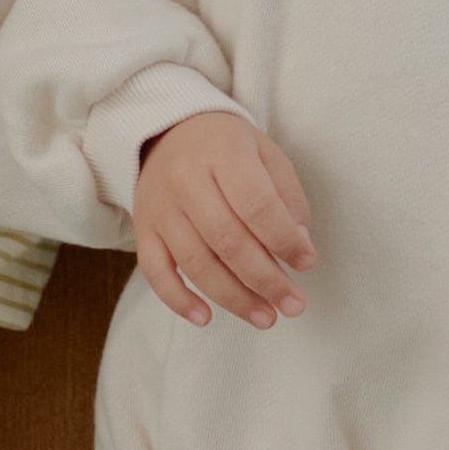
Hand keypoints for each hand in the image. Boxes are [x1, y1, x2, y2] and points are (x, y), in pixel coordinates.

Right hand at [133, 110, 314, 329]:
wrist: (168, 130)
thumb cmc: (227, 147)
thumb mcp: (266, 154)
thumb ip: (287, 197)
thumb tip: (299, 247)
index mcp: (223, 153)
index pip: (256, 204)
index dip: (284, 239)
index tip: (305, 263)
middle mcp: (186, 179)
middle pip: (227, 240)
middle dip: (265, 279)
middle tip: (292, 305)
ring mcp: (160, 207)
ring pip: (195, 262)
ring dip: (233, 298)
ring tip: (265, 317)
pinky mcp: (142, 228)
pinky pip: (155, 271)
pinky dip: (178, 300)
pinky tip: (205, 318)